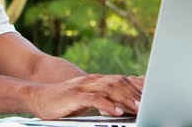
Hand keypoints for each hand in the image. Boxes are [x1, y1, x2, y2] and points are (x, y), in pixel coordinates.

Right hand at [27, 74, 142, 119]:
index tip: (153, 94)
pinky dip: (107, 104)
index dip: (137, 86)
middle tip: (150, 103)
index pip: (122, 80)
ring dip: (125, 98)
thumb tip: (120, 106)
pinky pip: (94, 99)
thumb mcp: (86, 99)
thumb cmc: (63, 102)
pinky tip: (116, 111)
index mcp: (96, 81)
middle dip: (135, 92)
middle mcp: (92, 81)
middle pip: (118, 83)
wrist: (38, 97)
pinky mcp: (74, 96)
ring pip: (109, 89)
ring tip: (138, 107)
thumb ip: (103, 99)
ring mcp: (83, 87)